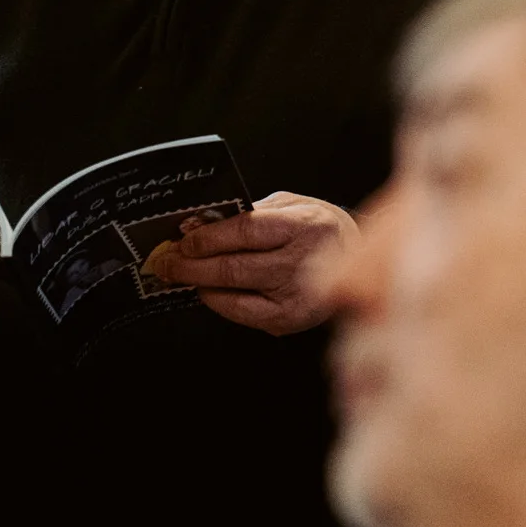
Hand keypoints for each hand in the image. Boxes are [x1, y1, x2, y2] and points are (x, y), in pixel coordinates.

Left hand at [155, 192, 359, 335]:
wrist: (358, 262)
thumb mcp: (293, 207)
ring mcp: (297, 294)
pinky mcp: (289, 319)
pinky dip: (218, 301)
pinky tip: (210, 291)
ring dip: (199, 283)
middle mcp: (304, 260)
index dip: (208, 236)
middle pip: (234, 265)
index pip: (246, 230)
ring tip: (181, 274)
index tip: (183, 239)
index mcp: (306, 224)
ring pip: (233, 291)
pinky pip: (240, 312)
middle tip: (167, 261)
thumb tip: (201, 226)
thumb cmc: (318, 231)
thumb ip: (252, 214)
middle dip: (191, 264)